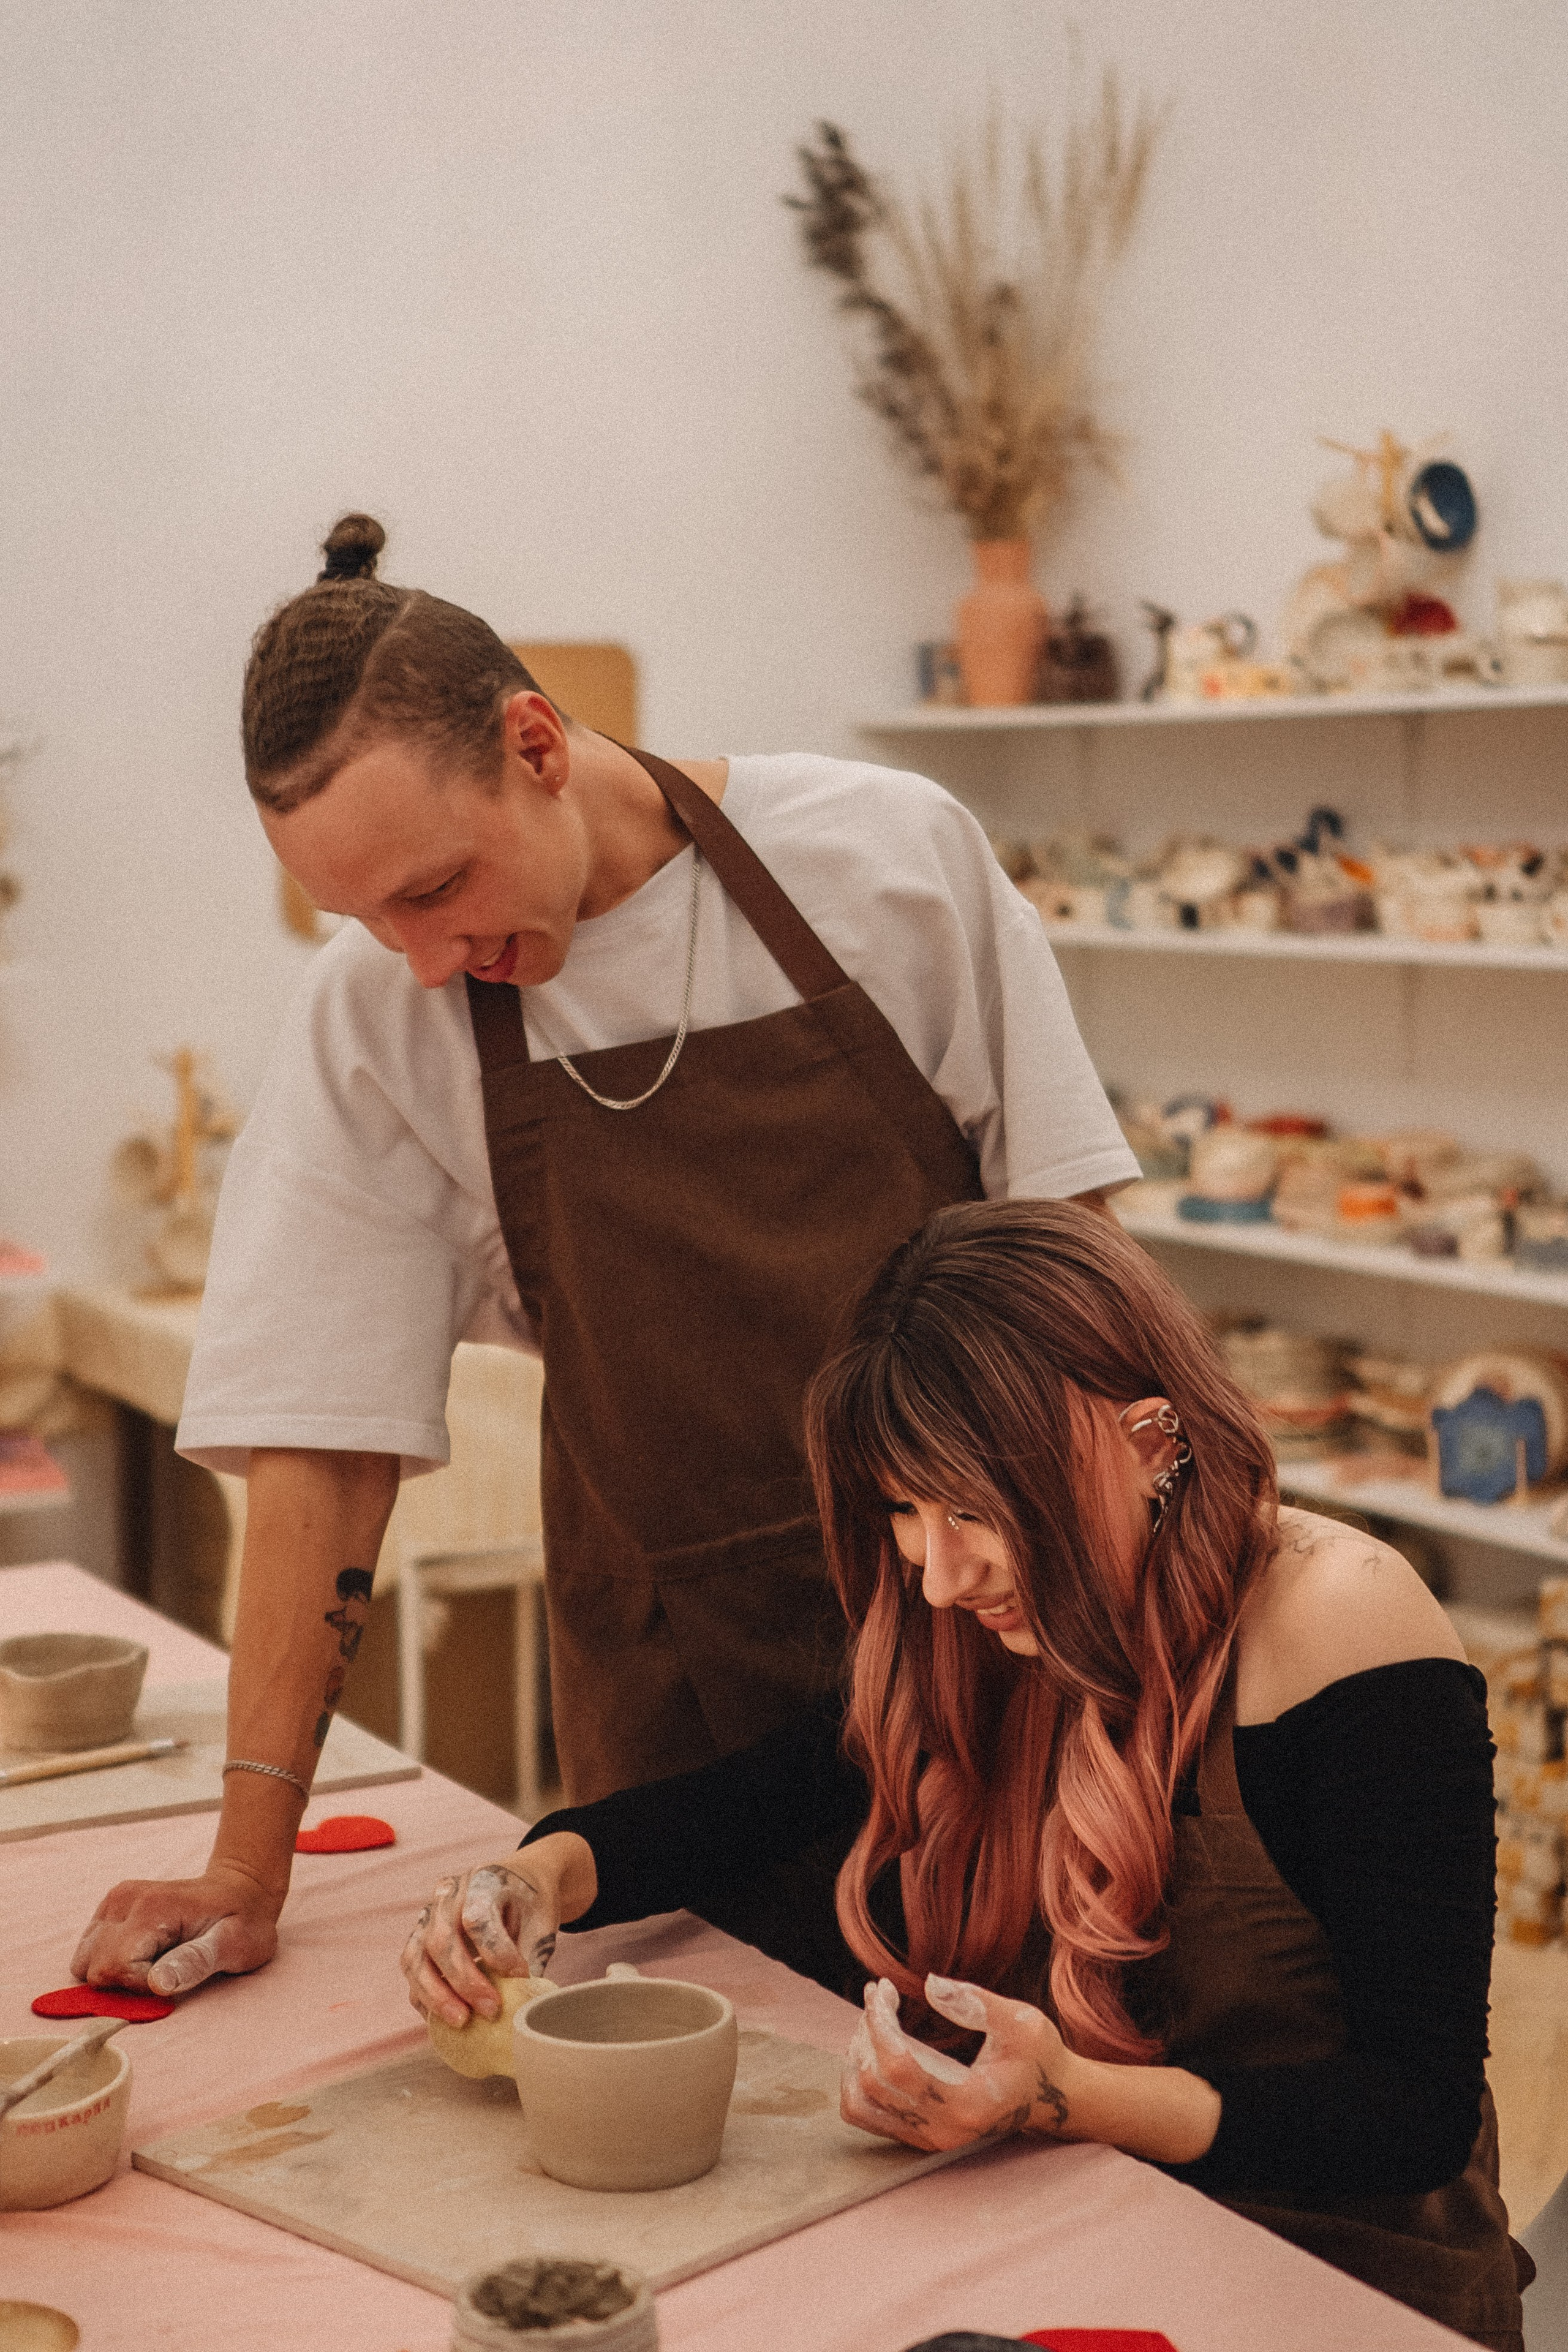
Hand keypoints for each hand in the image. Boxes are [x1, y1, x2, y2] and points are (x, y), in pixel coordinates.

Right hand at [71, 1865, 283, 1996]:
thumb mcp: (234, 1946)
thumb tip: (157, 1984)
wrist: (240, 1890)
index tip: (175, 1975)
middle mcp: (124, 1900)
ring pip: (86, 1961)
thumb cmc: (242, 1923)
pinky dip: (110, 1962)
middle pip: (95, 1967)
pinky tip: (143, 1955)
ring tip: (155, 1961)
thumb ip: (195, 1962)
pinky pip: (89, 1950)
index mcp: (151, 1908)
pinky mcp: (110, 1908)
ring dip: (115, 1973)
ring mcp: (114, 1902)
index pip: (114, 1968)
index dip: (141, 1986)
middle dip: (126, 1982)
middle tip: (167, 1969)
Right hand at [401, 1858, 559, 2029]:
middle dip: (464, 1981)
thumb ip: (531, 1957)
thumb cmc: (530, 1905)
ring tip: (462, 2021)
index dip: (498, 1953)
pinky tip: (446, 2019)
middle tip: (490, 2009)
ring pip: (415, 1958)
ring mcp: (427, 1917)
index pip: (477, 1918)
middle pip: (440, 1939)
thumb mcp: (542, 1922)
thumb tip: (524, 2006)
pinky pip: (412, 1973)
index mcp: (482, 1880)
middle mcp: (447, 1895)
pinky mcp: (419, 1941)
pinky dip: (424, 1998)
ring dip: (436, 1995)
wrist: (519, 1885)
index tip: (521, 1976)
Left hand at [841, 1973, 1081, 2153]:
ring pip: (861, 2102)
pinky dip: (858, 2080)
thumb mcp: (1021, 2021)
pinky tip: (873, 2049)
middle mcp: (943, 2131)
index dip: (880, 2022)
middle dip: (868, 2029)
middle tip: (881, 1993)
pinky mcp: (920, 2138)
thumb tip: (929, 1984)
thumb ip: (976, 2003)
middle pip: (873, 2080)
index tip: (883, 1986)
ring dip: (857, 2055)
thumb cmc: (1039, 2055)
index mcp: (968, 2103)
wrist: (1054, 2097)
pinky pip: (867, 2115)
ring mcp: (929, 2139)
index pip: (898, 2065)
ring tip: (875, 2020)